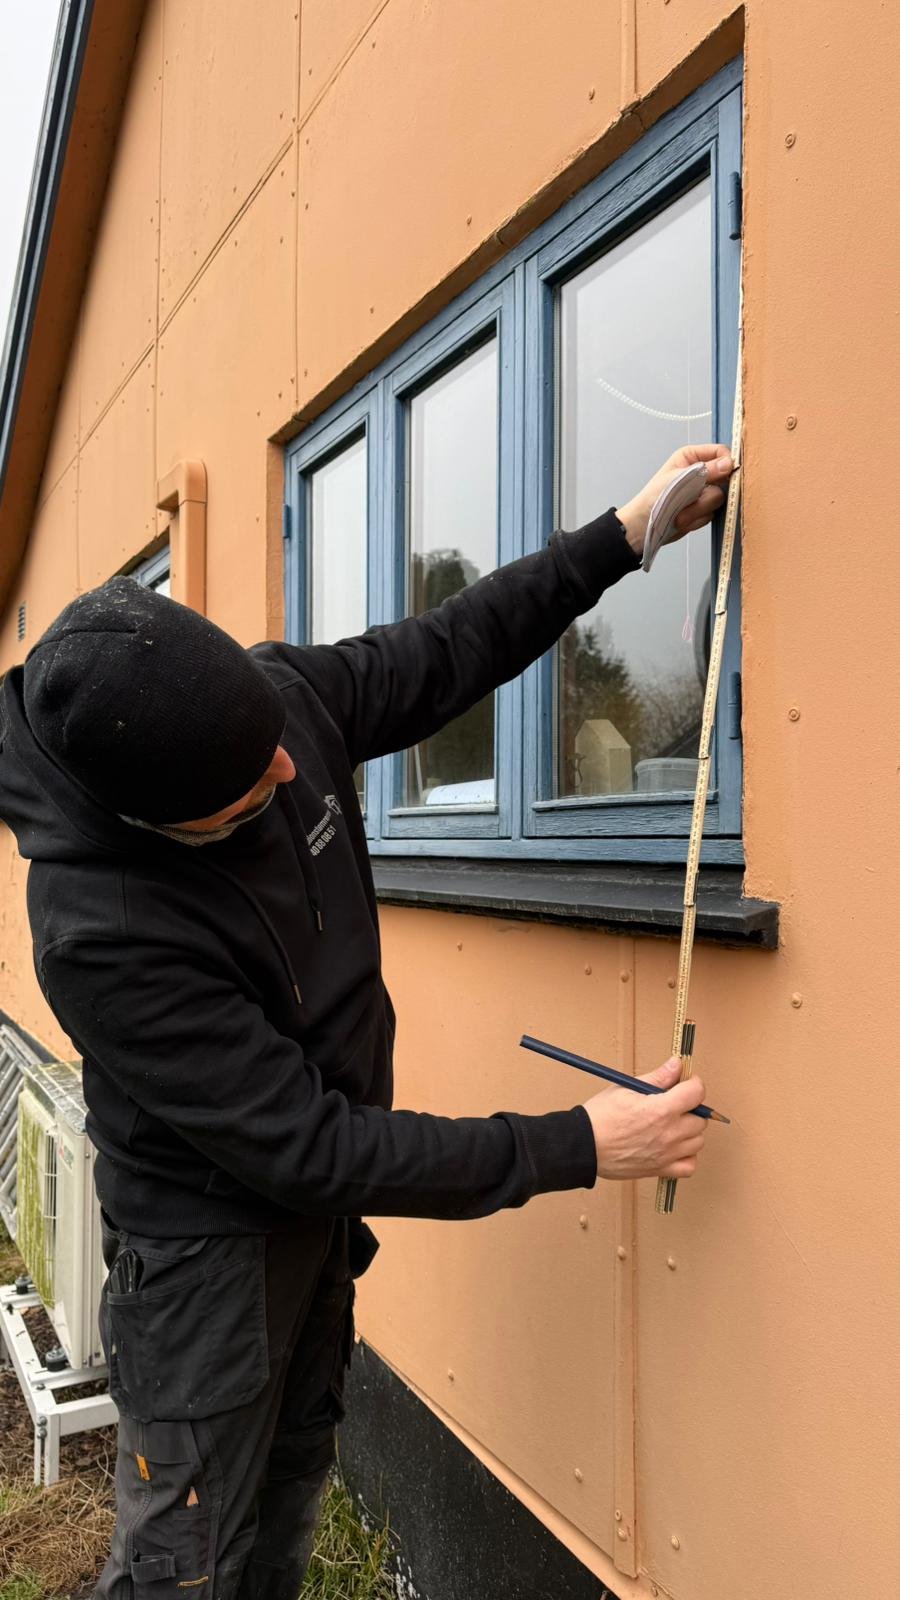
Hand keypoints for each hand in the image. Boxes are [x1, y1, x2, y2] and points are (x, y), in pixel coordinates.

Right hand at [583, 1057, 706, 1180]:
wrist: (583, 1146)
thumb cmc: (600, 1116)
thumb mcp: (625, 1088)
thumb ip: (657, 1078)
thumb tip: (676, 1065)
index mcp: (661, 1109)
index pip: (697, 1093)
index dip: (693, 1083)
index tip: (686, 1083)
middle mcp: (668, 1133)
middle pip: (700, 1118)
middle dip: (691, 1108)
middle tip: (674, 1104)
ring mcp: (667, 1154)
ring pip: (698, 1141)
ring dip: (689, 1132)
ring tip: (672, 1126)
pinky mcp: (661, 1169)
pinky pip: (689, 1166)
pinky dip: (687, 1156)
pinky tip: (674, 1147)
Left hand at [617, 443, 733, 557]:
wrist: (644, 526)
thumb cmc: (654, 497)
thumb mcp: (679, 479)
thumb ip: (705, 471)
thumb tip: (729, 463)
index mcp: (692, 457)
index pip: (721, 453)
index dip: (727, 464)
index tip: (725, 476)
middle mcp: (700, 472)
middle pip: (724, 478)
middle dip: (707, 494)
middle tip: (692, 499)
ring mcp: (703, 491)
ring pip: (718, 499)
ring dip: (699, 510)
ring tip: (681, 514)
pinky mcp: (704, 508)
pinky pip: (712, 514)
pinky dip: (697, 519)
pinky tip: (683, 520)